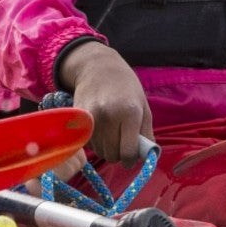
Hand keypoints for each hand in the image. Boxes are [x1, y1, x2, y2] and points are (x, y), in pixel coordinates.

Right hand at [57, 42, 154, 164]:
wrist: (99, 67)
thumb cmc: (127, 88)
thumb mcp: (144, 107)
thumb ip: (147, 134)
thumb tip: (147, 158)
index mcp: (130, 113)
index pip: (128, 151)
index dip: (130, 160)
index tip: (130, 158)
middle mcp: (109, 115)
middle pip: (112, 155)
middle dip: (118, 155)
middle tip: (120, 144)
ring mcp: (92, 116)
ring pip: (98, 151)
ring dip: (105, 149)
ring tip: (110, 134)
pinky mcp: (78, 117)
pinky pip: (87, 143)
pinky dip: (94, 142)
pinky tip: (99, 130)